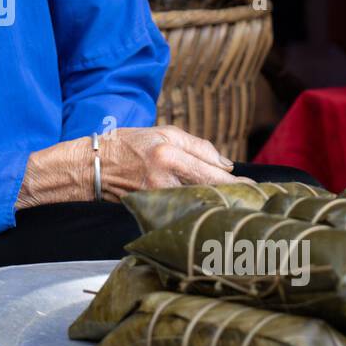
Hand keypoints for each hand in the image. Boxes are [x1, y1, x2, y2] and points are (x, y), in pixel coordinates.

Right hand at [15, 127, 233, 208]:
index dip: (238, 184)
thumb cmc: (127, 144)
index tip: (256, 189)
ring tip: (236, 209)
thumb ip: (197, 146)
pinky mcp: (151, 209)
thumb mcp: (161, 132)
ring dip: (217, 207)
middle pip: (209, 193)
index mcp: (169, 155)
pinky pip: (182, 210)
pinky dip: (197, 211)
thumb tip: (226, 165)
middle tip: (254, 203)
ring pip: (198, 204)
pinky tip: (208, 213)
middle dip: (233, 199)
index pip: (213, 173)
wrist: (89, 167)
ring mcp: (156, 198)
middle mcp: (164, 179)